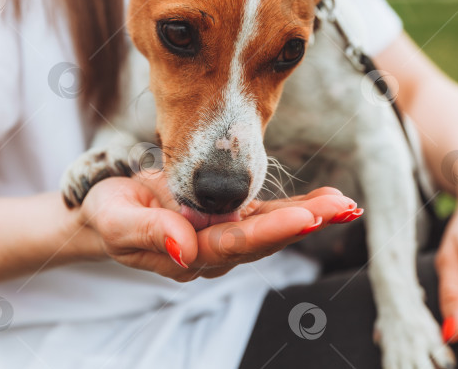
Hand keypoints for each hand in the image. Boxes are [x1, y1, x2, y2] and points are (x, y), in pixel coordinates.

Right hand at [78, 172, 359, 280]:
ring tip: (347, 205)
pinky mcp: (231, 217)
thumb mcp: (117, 221)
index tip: (305, 218)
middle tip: (342, 209)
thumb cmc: (110, 214)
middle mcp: (214, 250)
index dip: (270, 232)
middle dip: (305, 222)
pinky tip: (329, 201)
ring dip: (312, 216)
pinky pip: (269, 213)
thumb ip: (149, 234)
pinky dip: (301, 207)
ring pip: (273, 227)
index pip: (234, 244)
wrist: (111, 209)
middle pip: (265, 239)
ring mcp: (225, 234)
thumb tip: (185, 248)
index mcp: (189, 255)